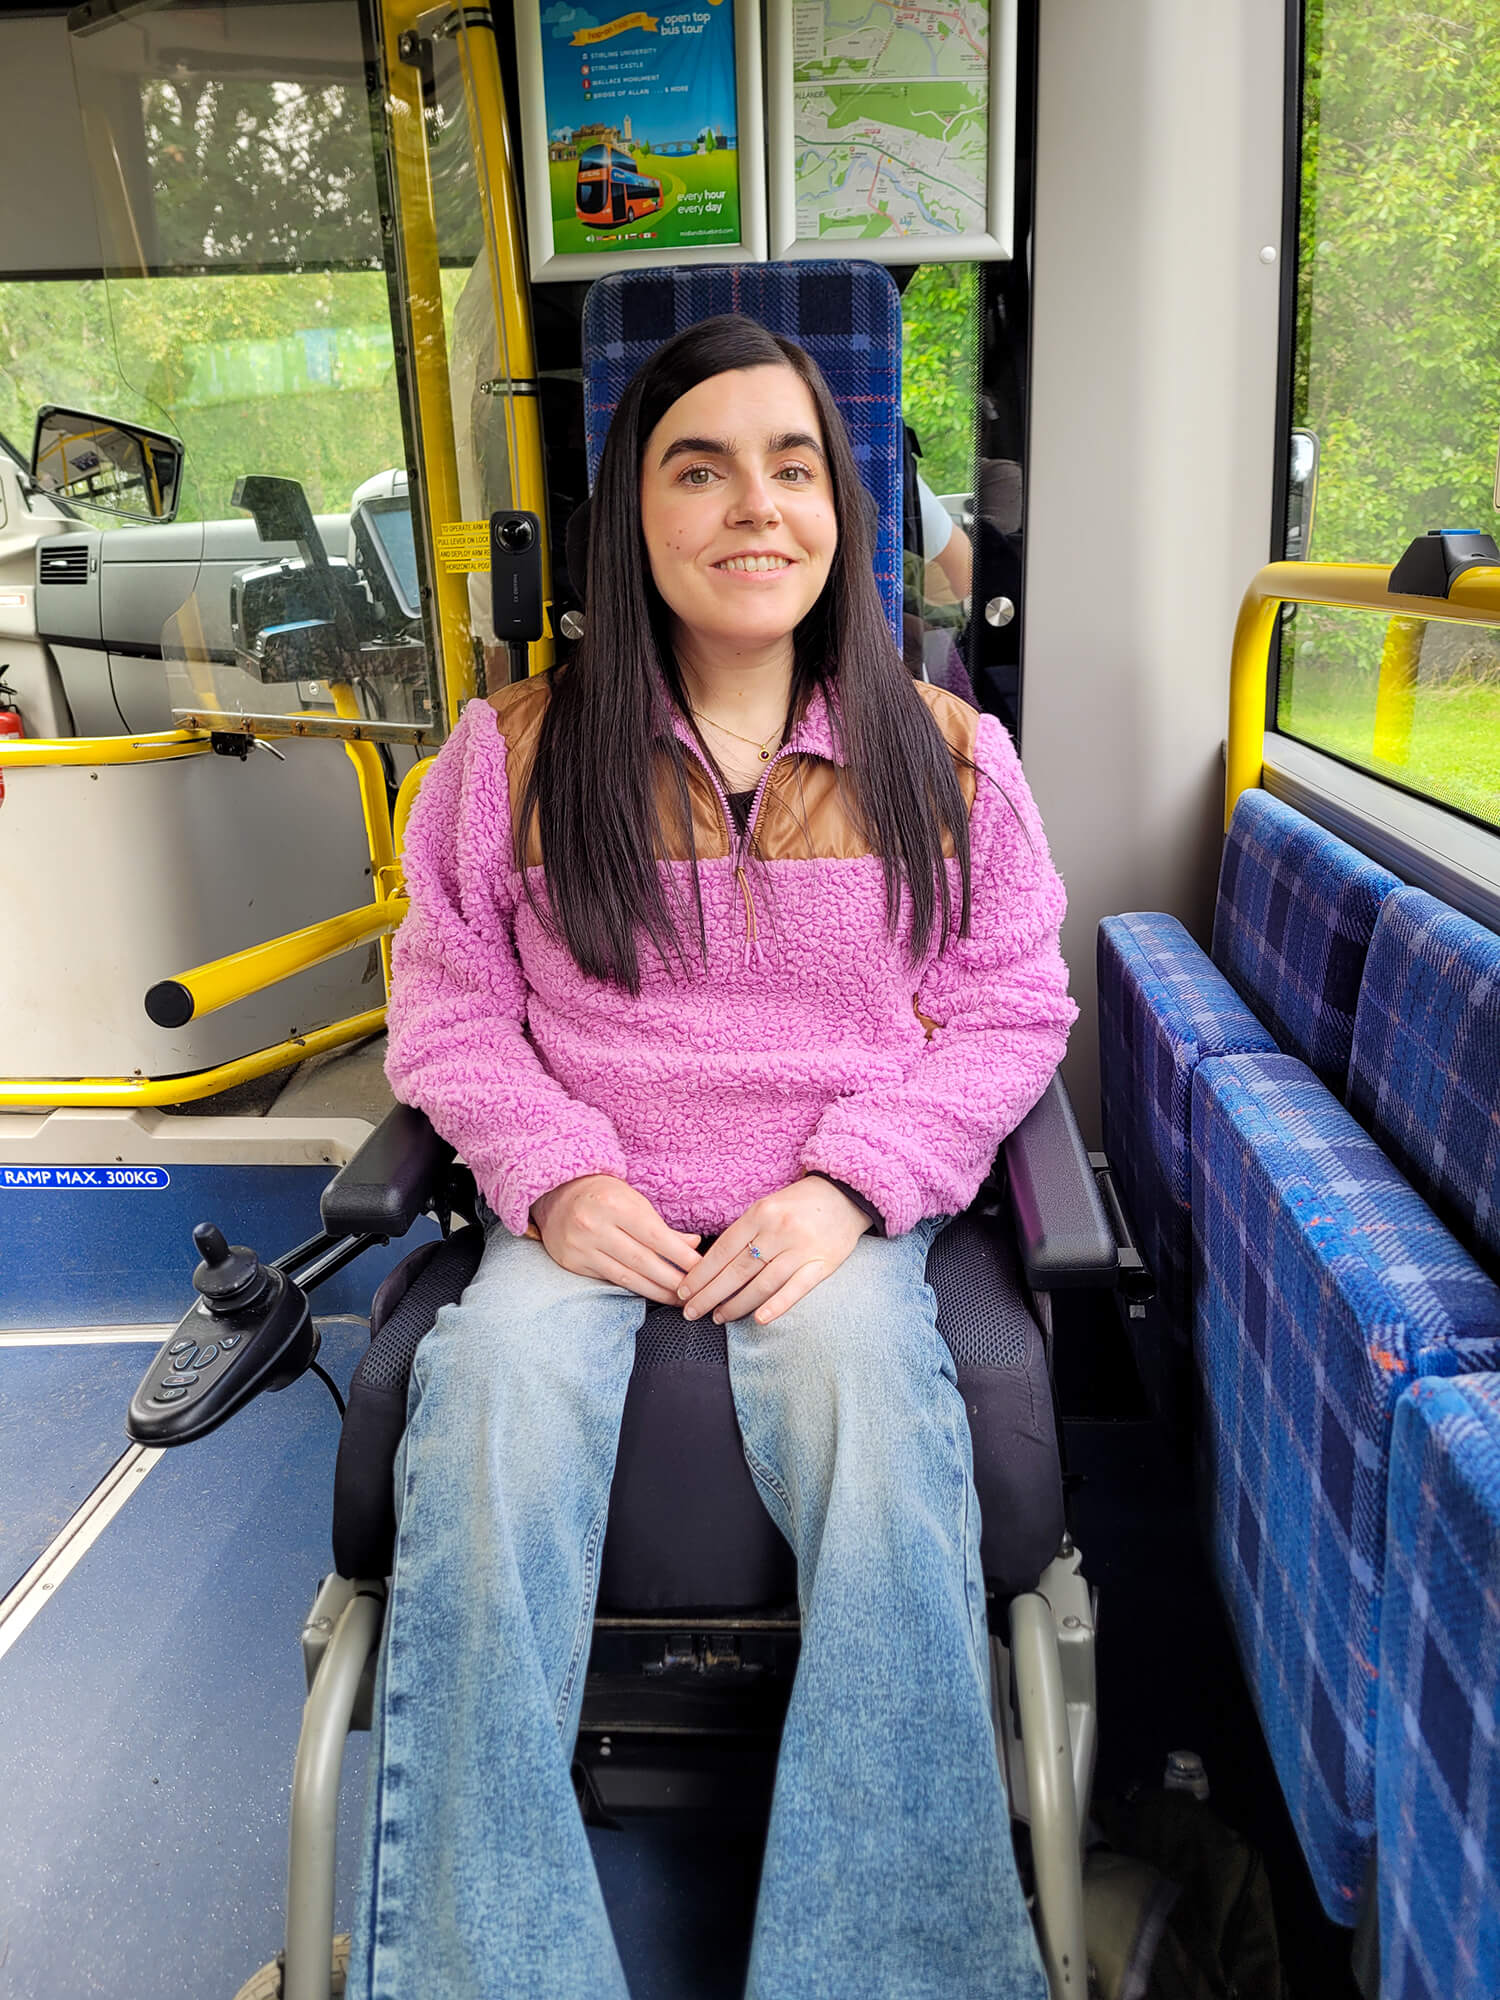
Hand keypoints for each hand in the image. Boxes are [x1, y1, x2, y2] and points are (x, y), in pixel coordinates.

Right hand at [531, 1174, 702, 1303]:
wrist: (557, 1193)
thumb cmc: (604, 1194)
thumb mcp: (634, 1200)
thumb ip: (662, 1226)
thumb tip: (693, 1245)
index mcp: (615, 1203)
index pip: (654, 1236)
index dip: (680, 1256)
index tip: (700, 1270)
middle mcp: (595, 1225)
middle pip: (642, 1260)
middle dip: (673, 1280)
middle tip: (695, 1292)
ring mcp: (581, 1246)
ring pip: (627, 1276)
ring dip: (657, 1291)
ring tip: (678, 1299)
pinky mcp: (574, 1262)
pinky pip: (610, 1280)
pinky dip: (634, 1289)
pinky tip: (651, 1293)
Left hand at [676, 1177, 871, 1328]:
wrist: (846, 1195)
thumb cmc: (799, 1204)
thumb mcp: (767, 1207)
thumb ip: (744, 1232)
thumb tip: (712, 1265)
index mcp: (760, 1213)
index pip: (723, 1250)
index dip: (701, 1274)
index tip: (684, 1291)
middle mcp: (778, 1230)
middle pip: (737, 1270)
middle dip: (710, 1294)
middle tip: (690, 1312)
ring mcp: (802, 1248)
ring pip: (762, 1283)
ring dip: (737, 1304)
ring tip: (718, 1318)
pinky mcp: (823, 1263)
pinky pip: (797, 1288)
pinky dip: (777, 1306)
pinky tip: (759, 1320)